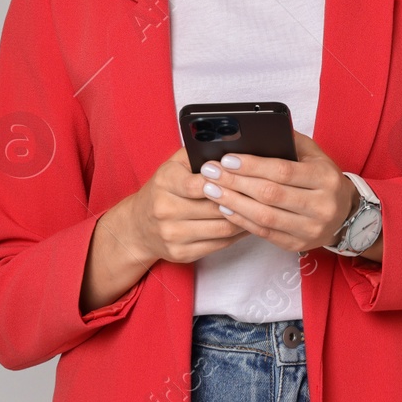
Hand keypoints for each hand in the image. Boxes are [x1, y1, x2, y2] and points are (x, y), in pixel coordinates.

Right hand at [118, 146, 250, 265]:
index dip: (224, 181)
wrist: (138, 227)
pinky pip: (219, 245)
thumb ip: (196, 154)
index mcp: (165, 182)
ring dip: (244, 219)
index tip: (242, 176)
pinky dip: (237, 234)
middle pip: (215, 207)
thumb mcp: (173, 166)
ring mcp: (173, 234)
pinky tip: (247, 224)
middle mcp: (165, 210)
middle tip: (263, 193)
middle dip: (241, 200)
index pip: (198, 184)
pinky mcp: (181, 253)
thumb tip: (228, 148)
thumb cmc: (163, 190)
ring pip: (221, 228)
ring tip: (259, 209)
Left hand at [198, 131, 356, 253]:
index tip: (227, 159)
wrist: (344, 213)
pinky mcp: (297, 244)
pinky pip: (264, 232)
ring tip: (211, 190)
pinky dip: (241, 220)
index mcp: (325, 178)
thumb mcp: (314, 154)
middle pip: (270, 194)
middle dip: (236, 182)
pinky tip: (225, 208)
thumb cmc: (322, 178)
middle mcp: (321, 205)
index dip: (252, 165)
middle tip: (210, 172)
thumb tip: (252, 132)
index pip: (283, 171)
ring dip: (233, 203)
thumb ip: (288, 142)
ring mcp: (310, 228)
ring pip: (264, 216)